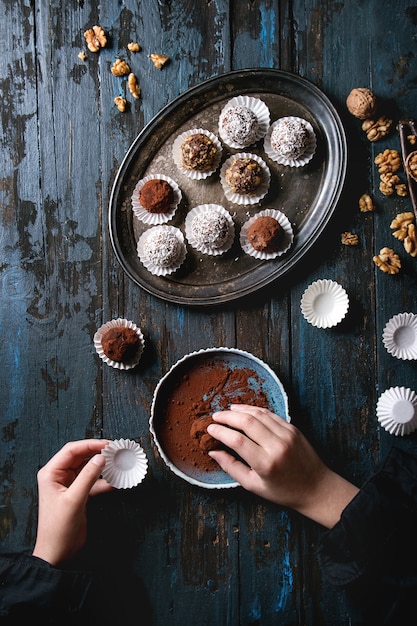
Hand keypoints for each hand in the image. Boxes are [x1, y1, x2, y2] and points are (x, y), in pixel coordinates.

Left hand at [32, 439, 112, 565]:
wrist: (57, 553)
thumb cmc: (58, 529)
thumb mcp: (74, 500)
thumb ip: (88, 477)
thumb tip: (100, 458)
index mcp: (51, 473)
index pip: (71, 450)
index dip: (90, 445)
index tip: (107, 444)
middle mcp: (58, 476)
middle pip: (80, 457)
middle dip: (97, 453)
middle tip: (114, 450)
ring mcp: (68, 485)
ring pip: (88, 468)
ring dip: (102, 466)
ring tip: (117, 463)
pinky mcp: (78, 495)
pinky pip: (92, 482)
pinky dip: (103, 481)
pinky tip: (115, 482)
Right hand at [207, 405, 358, 527]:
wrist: (316, 488)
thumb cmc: (283, 491)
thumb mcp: (253, 486)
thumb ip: (232, 467)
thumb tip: (213, 452)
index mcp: (265, 463)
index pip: (237, 441)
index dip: (220, 432)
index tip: (210, 429)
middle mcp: (276, 446)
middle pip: (246, 422)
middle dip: (227, 417)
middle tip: (215, 416)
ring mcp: (287, 435)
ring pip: (258, 414)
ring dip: (240, 410)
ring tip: (227, 411)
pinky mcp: (293, 428)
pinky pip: (270, 414)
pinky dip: (255, 410)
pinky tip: (245, 411)